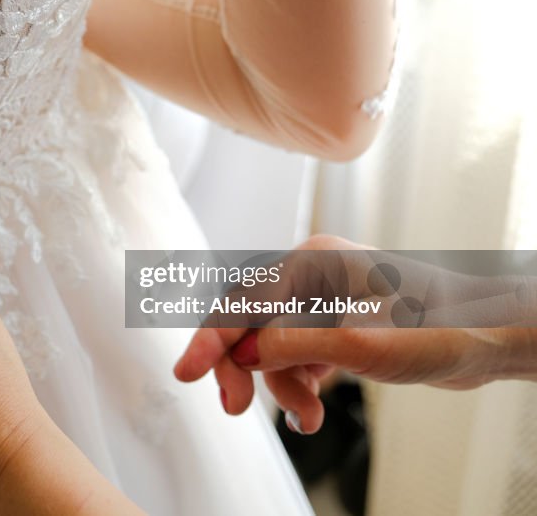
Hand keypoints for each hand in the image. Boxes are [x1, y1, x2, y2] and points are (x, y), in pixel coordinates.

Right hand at [173, 236, 536, 433]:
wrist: (492, 339)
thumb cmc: (441, 329)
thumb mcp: (361, 344)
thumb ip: (293, 346)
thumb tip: (240, 354)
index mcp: (311, 261)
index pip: (244, 300)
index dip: (212, 338)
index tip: (187, 373)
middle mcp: (309, 274)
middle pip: (249, 323)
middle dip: (244, 369)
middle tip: (234, 409)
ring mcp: (320, 299)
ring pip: (271, 346)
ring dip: (281, 386)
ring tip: (308, 417)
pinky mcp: (331, 323)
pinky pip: (293, 355)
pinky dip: (298, 385)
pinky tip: (311, 409)